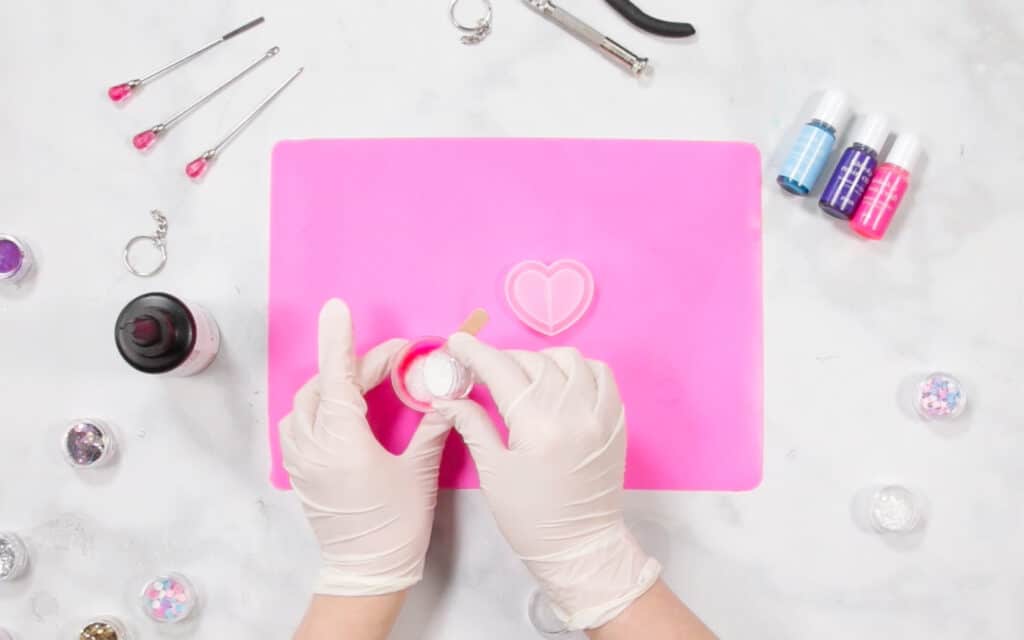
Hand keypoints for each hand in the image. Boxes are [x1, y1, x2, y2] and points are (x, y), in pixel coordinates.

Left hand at [280, 299, 450, 596]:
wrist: (366, 571)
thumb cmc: (397, 525)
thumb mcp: (420, 472)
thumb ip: (431, 427)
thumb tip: (446, 397)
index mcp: (343, 440)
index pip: (338, 375)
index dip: (340, 338)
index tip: (339, 308)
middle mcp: (313, 445)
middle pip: (325, 384)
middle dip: (356, 363)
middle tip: (395, 361)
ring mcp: (301, 459)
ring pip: (306, 403)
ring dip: (332, 383)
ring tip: (365, 381)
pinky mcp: (299, 472)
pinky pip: (298, 425)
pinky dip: (317, 406)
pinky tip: (340, 411)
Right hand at [435, 333, 660, 629]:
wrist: (581, 548)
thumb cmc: (530, 517)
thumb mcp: (493, 473)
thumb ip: (473, 425)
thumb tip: (447, 397)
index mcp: (537, 426)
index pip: (502, 371)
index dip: (476, 353)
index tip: (457, 342)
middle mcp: (573, 412)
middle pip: (532, 362)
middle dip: (502, 360)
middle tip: (483, 371)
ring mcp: (600, 414)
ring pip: (569, 360)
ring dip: (540, 360)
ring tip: (523, 376)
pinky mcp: (616, 421)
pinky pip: (601, 375)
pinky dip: (578, 369)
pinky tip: (561, 381)